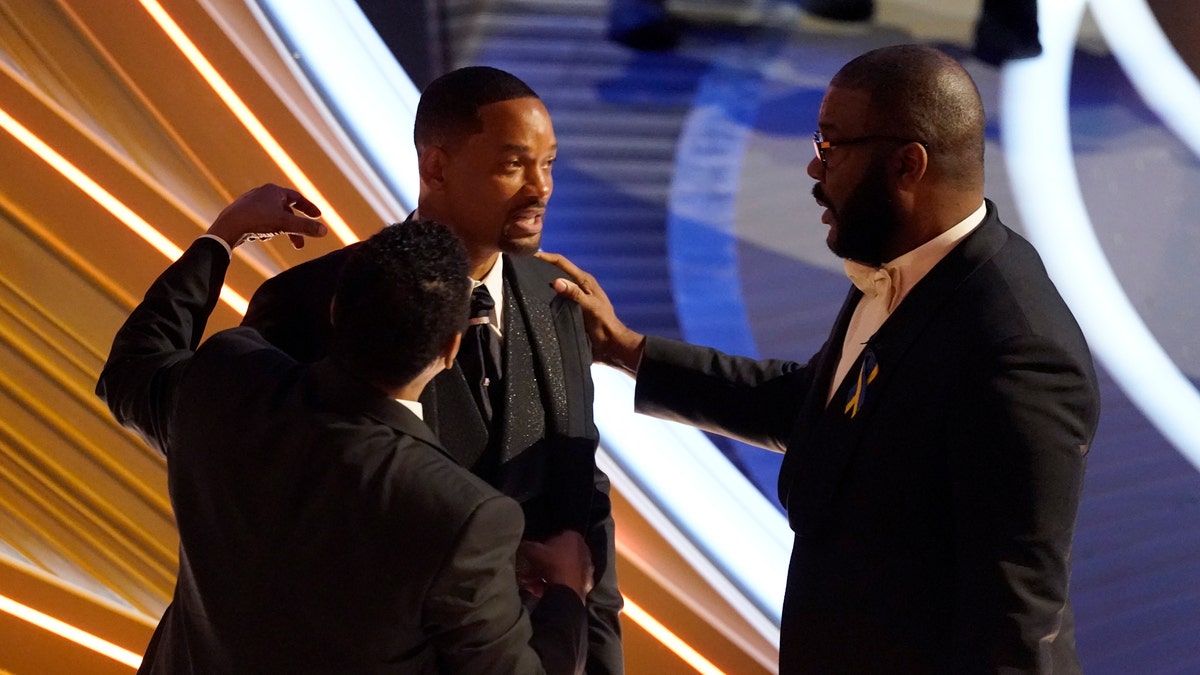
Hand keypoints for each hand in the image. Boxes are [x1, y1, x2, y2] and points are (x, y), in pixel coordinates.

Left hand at [206, 184, 326, 249]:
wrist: (227, 227)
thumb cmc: (257, 221)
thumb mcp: (285, 224)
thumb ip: (305, 227)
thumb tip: (324, 231)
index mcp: (273, 191)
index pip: (297, 198)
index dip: (309, 208)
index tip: (318, 217)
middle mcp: (262, 193)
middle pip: (285, 211)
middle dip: (295, 228)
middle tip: (301, 244)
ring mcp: (250, 203)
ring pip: (273, 217)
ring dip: (281, 230)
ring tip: (275, 241)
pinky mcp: (242, 213)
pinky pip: (261, 221)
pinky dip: (267, 229)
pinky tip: (261, 237)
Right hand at [516, 530, 593, 602]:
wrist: (566, 589)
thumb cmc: (552, 564)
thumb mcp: (533, 551)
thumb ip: (527, 546)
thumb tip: (523, 546)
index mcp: (573, 537)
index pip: (557, 537)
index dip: (543, 547)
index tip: (534, 554)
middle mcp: (583, 551)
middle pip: (558, 557)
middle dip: (541, 566)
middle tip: (528, 573)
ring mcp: (585, 569)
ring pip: (561, 571)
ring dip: (543, 578)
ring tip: (530, 585)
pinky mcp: (585, 584)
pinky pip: (566, 583)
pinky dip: (553, 586)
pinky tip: (539, 591)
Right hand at [534, 251, 644, 374]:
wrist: (609, 343)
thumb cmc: (603, 323)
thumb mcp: (590, 306)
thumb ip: (574, 293)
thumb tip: (556, 281)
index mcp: (584, 280)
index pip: (561, 262)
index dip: (546, 256)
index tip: (529, 255)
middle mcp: (578, 285)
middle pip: (556, 271)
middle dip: (541, 267)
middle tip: (522, 268)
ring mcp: (574, 297)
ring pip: (555, 285)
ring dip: (542, 282)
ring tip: (524, 282)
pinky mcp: (571, 308)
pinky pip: (555, 298)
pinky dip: (546, 296)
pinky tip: (534, 300)